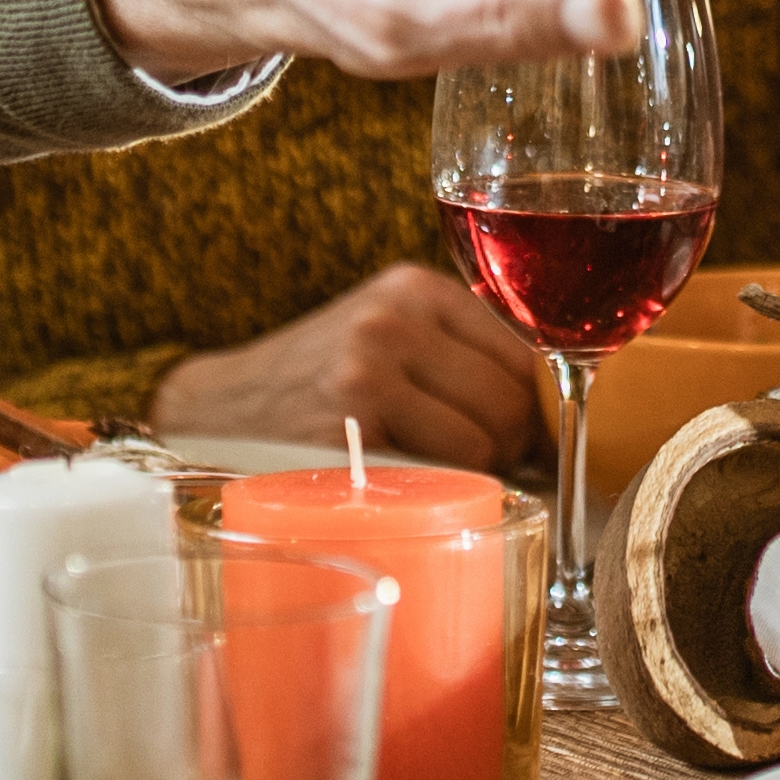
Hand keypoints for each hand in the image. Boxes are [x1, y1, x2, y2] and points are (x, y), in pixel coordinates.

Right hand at [148, 264, 551, 471]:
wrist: (216, 411)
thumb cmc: (318, 383)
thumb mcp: (386, 337)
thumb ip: (462, 351)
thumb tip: (563, 407)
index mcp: (415, 288)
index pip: (526, 350)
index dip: (539, 403)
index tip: (531, 438)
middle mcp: (394, 319)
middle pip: (513, 400)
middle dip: (513, 445)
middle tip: (482, 466)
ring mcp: (368, 372)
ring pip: (485, 441)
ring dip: (480, 473)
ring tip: (439, 473)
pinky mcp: (346, 428)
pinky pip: (439, 473)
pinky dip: (441, 491)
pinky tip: (413, 488)